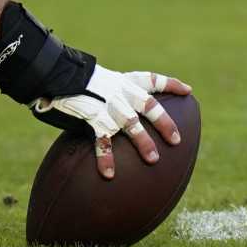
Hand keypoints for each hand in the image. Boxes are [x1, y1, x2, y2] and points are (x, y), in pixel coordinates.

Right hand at [31, 65, 190, 179]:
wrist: (58, 72)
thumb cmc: (79, 79)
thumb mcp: (102, 80)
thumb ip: (114, 92)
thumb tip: (123, 110)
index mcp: (125, 81)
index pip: (154, 79)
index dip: (172, 84)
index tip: (187, 91)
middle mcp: (121, 92)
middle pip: (149, 106)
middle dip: (164, 123)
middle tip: (176, 140)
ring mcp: (109, 105)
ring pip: (131, 125)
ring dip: (143, 142)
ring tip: (153, 159)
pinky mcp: (94, 116)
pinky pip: (102, 140)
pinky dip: (106, 157)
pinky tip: (109, 174)